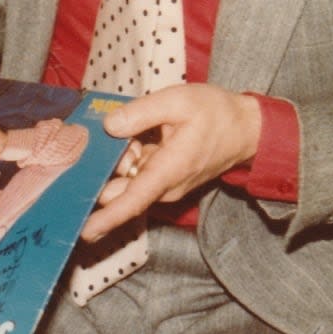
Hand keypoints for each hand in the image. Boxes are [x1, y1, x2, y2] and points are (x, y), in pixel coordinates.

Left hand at [81, 84, 261, 241]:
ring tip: (138, 129)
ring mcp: (164, 184)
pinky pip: (136, 171)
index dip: (107, 218)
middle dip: (106, 168)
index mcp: (168, 171)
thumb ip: (141, 112)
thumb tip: (109, 125)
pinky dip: (130, 155)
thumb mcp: (177, 101)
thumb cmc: (216, 114)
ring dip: (121, 156)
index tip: (85, 231)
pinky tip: (138, 134)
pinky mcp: (163, 178)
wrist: (247, 128)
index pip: (133, 200)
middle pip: (120, 189)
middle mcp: (164, 186)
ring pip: (126, 177)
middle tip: (118, 136)